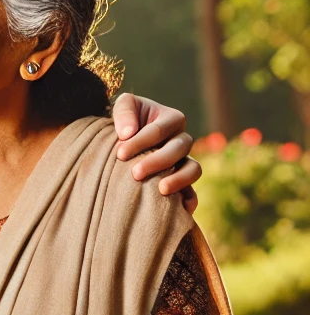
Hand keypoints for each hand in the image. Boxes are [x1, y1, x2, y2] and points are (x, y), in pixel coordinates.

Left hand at [112, 93, 199, 212]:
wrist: (128, 135)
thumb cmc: (128, 118)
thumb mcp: (125, 105)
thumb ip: (124, 112)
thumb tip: (127, 133)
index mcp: (172, 118)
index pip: (160, 130)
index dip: (140, 142)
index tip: (120, 153)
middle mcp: (182, 139)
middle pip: (179, 149)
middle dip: (157, 161)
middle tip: (135, 173)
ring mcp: (185, 160)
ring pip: (194, 168)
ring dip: (179, 180)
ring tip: (161, 190)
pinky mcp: (182, 179)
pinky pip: (194, 190)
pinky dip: (191, 199)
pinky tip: (181, 209)